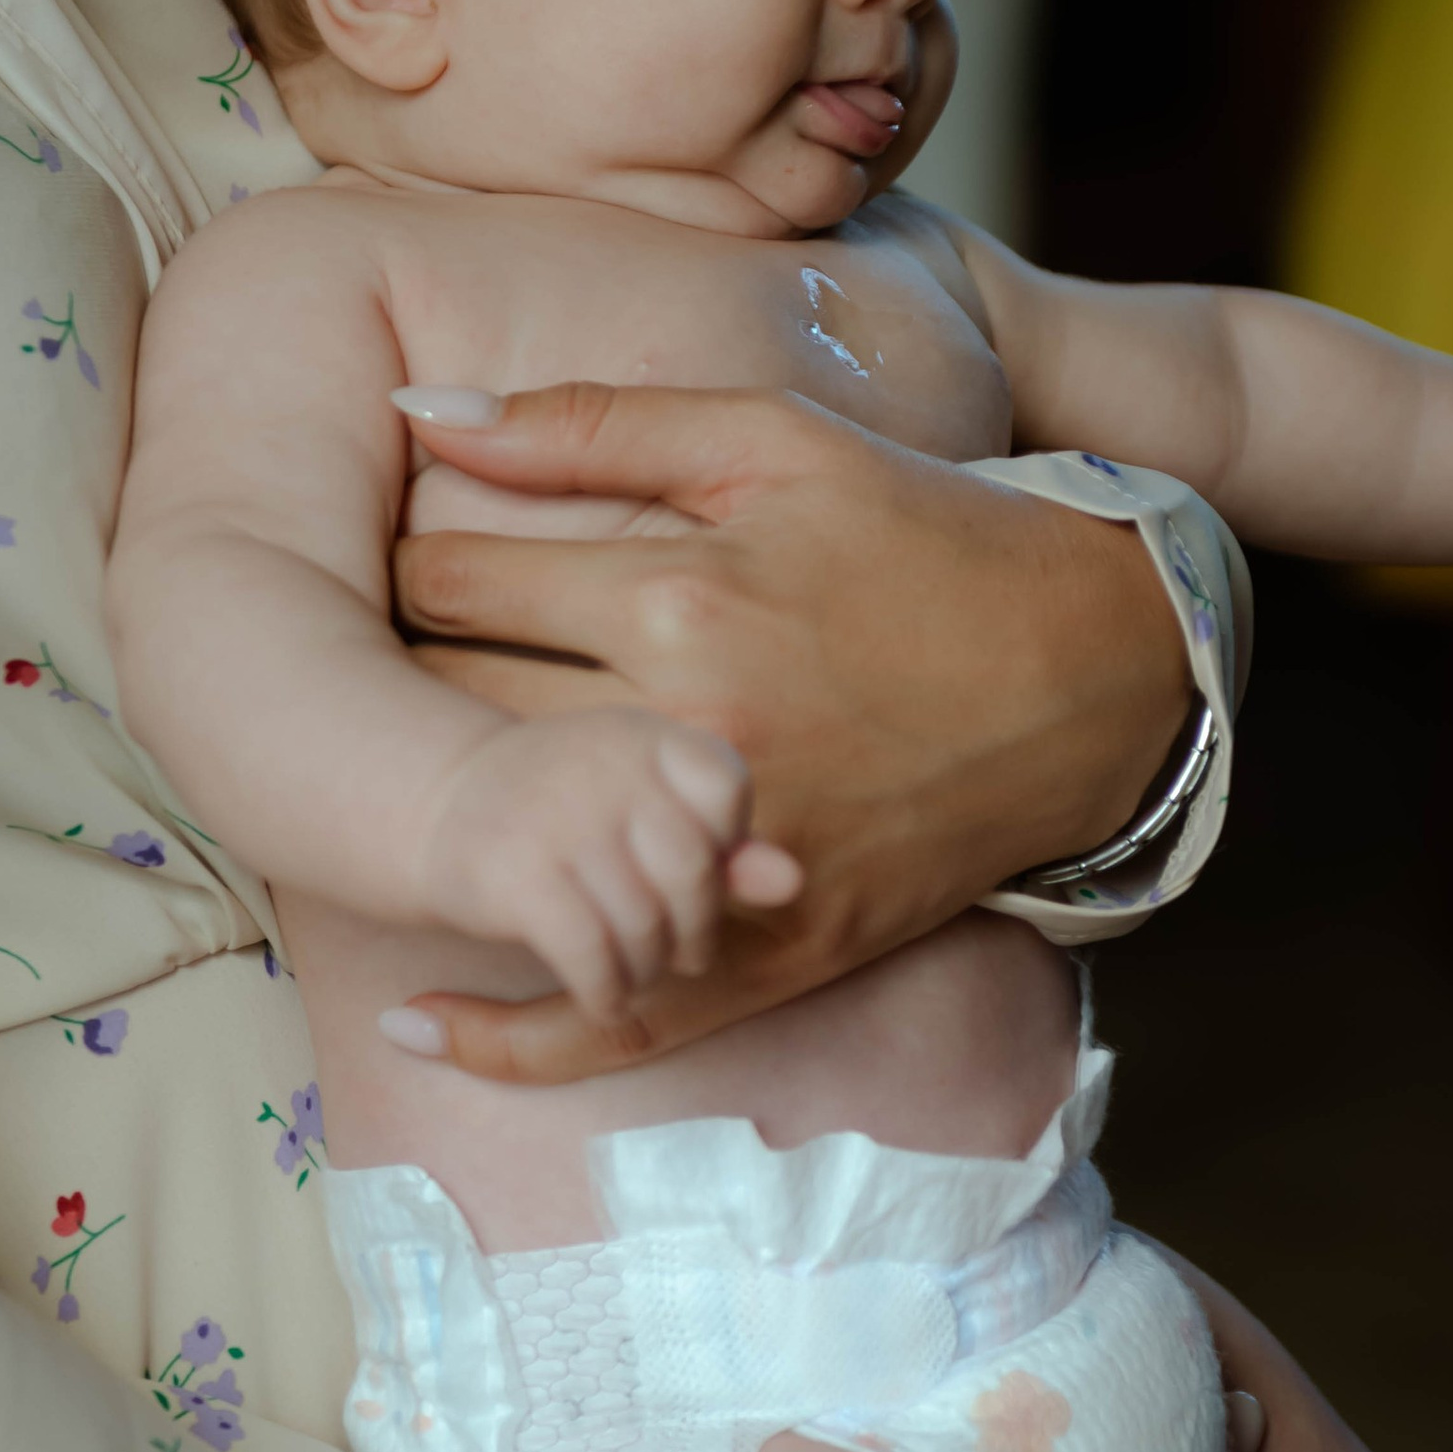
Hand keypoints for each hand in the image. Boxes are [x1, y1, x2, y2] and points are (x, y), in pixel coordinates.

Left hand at [389, 385, 1187, 1079]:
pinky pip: (619, 1013)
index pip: (451, 585)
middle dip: (390, 695)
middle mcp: (695, 736)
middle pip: (458, 724)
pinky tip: (421, 1021)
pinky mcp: (777, 949)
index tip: (379, 566)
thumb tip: (411, 416)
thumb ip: (592, 420)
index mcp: (682, 596)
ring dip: (431, 834)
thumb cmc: (928, 534)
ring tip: (380, 795)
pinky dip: (511, 1035)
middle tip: (351, 679)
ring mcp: (734, 859)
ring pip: (520, 864)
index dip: (393, 568)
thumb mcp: (775, 439)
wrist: (1101, 669)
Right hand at [416, 708, 798, 1028]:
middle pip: (690, 868)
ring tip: (637, 974)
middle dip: (696, 928)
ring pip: (642, 924)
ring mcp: (555, 817)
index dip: (725, 841)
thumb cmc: (572, 814)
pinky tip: (605, 998)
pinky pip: (591, 957)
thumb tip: (792, 882)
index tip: (698, 873)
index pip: (726, 784)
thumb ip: (723, 845)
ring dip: (647, 970)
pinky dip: (607, 994)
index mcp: (642, 734)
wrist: (442, 806)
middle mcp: (601, 763)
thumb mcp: (648, 807)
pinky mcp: (514, 874)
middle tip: (684, 954)